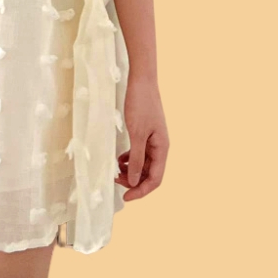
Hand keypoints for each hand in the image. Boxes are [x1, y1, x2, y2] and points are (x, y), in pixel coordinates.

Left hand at [115, 74, 168, 200]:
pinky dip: (129, 158)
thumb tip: (134, 182)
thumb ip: (136, 159)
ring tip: (115, 171)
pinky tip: (119, 159)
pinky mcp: (145, 132)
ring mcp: (153, 139)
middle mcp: (160, 146)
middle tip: (115, 180)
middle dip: (134, 180)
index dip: (141, 191)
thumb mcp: (137, 134)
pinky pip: (139, 152)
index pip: (155, 179)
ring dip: (130, 170)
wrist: (141, 80)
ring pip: (143, 163)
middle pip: (149, 173)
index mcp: (162, 148)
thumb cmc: (140, 105)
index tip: (125, 197)